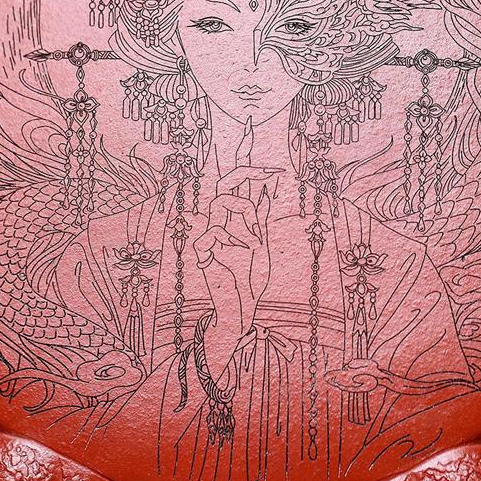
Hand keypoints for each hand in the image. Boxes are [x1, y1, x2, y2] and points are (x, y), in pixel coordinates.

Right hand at [193, 118, 277, 377]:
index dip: (255, 174)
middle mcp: (220, 223)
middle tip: (267, 173)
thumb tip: (269, 190)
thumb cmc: (250, 279)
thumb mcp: (263, 243)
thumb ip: (261, 219)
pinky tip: (243, 251)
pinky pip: (212, 232)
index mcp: (233, 221)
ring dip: (243, 213)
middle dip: (244, 173)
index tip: (279, 173)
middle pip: (223, 184)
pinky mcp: (202, 251)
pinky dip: (233, 238)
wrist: (242, 307)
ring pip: (219, 202)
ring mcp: (209, 236)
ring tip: (255, 237)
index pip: (237, 187)